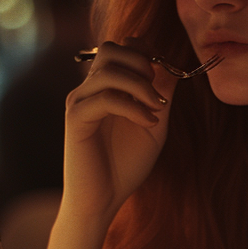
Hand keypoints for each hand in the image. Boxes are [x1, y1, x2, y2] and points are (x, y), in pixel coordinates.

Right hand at [62, 39, 174, 218]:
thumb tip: (171, 65)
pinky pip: (105, 98)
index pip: (122, 48)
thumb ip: (161, 95)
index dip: (147, 54)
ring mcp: (80, 102)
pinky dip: (132, 107)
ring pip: (109, 70)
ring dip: (141, 85)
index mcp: (106, 87)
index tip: (166, 78)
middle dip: (142, 62)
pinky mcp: (76, 119)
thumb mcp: (154, 124)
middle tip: (158, 90)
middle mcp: (89, 89)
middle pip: (111, 49)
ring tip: (157, 108)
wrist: (102, 200)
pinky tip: (148, 123)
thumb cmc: (125, 164)